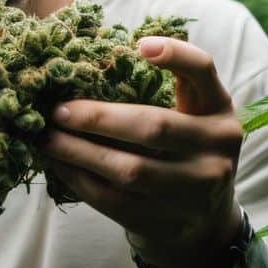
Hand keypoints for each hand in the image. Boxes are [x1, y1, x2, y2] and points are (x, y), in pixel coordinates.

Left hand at [40, 36, 243, 267]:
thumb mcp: (193, 116)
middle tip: (58, 111)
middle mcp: (216, 147)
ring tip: (48, 139)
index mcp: (218, 110)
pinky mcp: (171, 222)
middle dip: (98, 118)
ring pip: (129, 169)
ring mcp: (197, 189)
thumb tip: (88, 63)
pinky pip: (115, 200)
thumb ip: (165, 88)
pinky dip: (81, 180)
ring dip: (79, 152)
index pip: (203, 71)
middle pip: (153, 127)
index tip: (139, 46)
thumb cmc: (185, 151)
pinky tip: (60, 165)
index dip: (176, 55)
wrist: (205, 222)